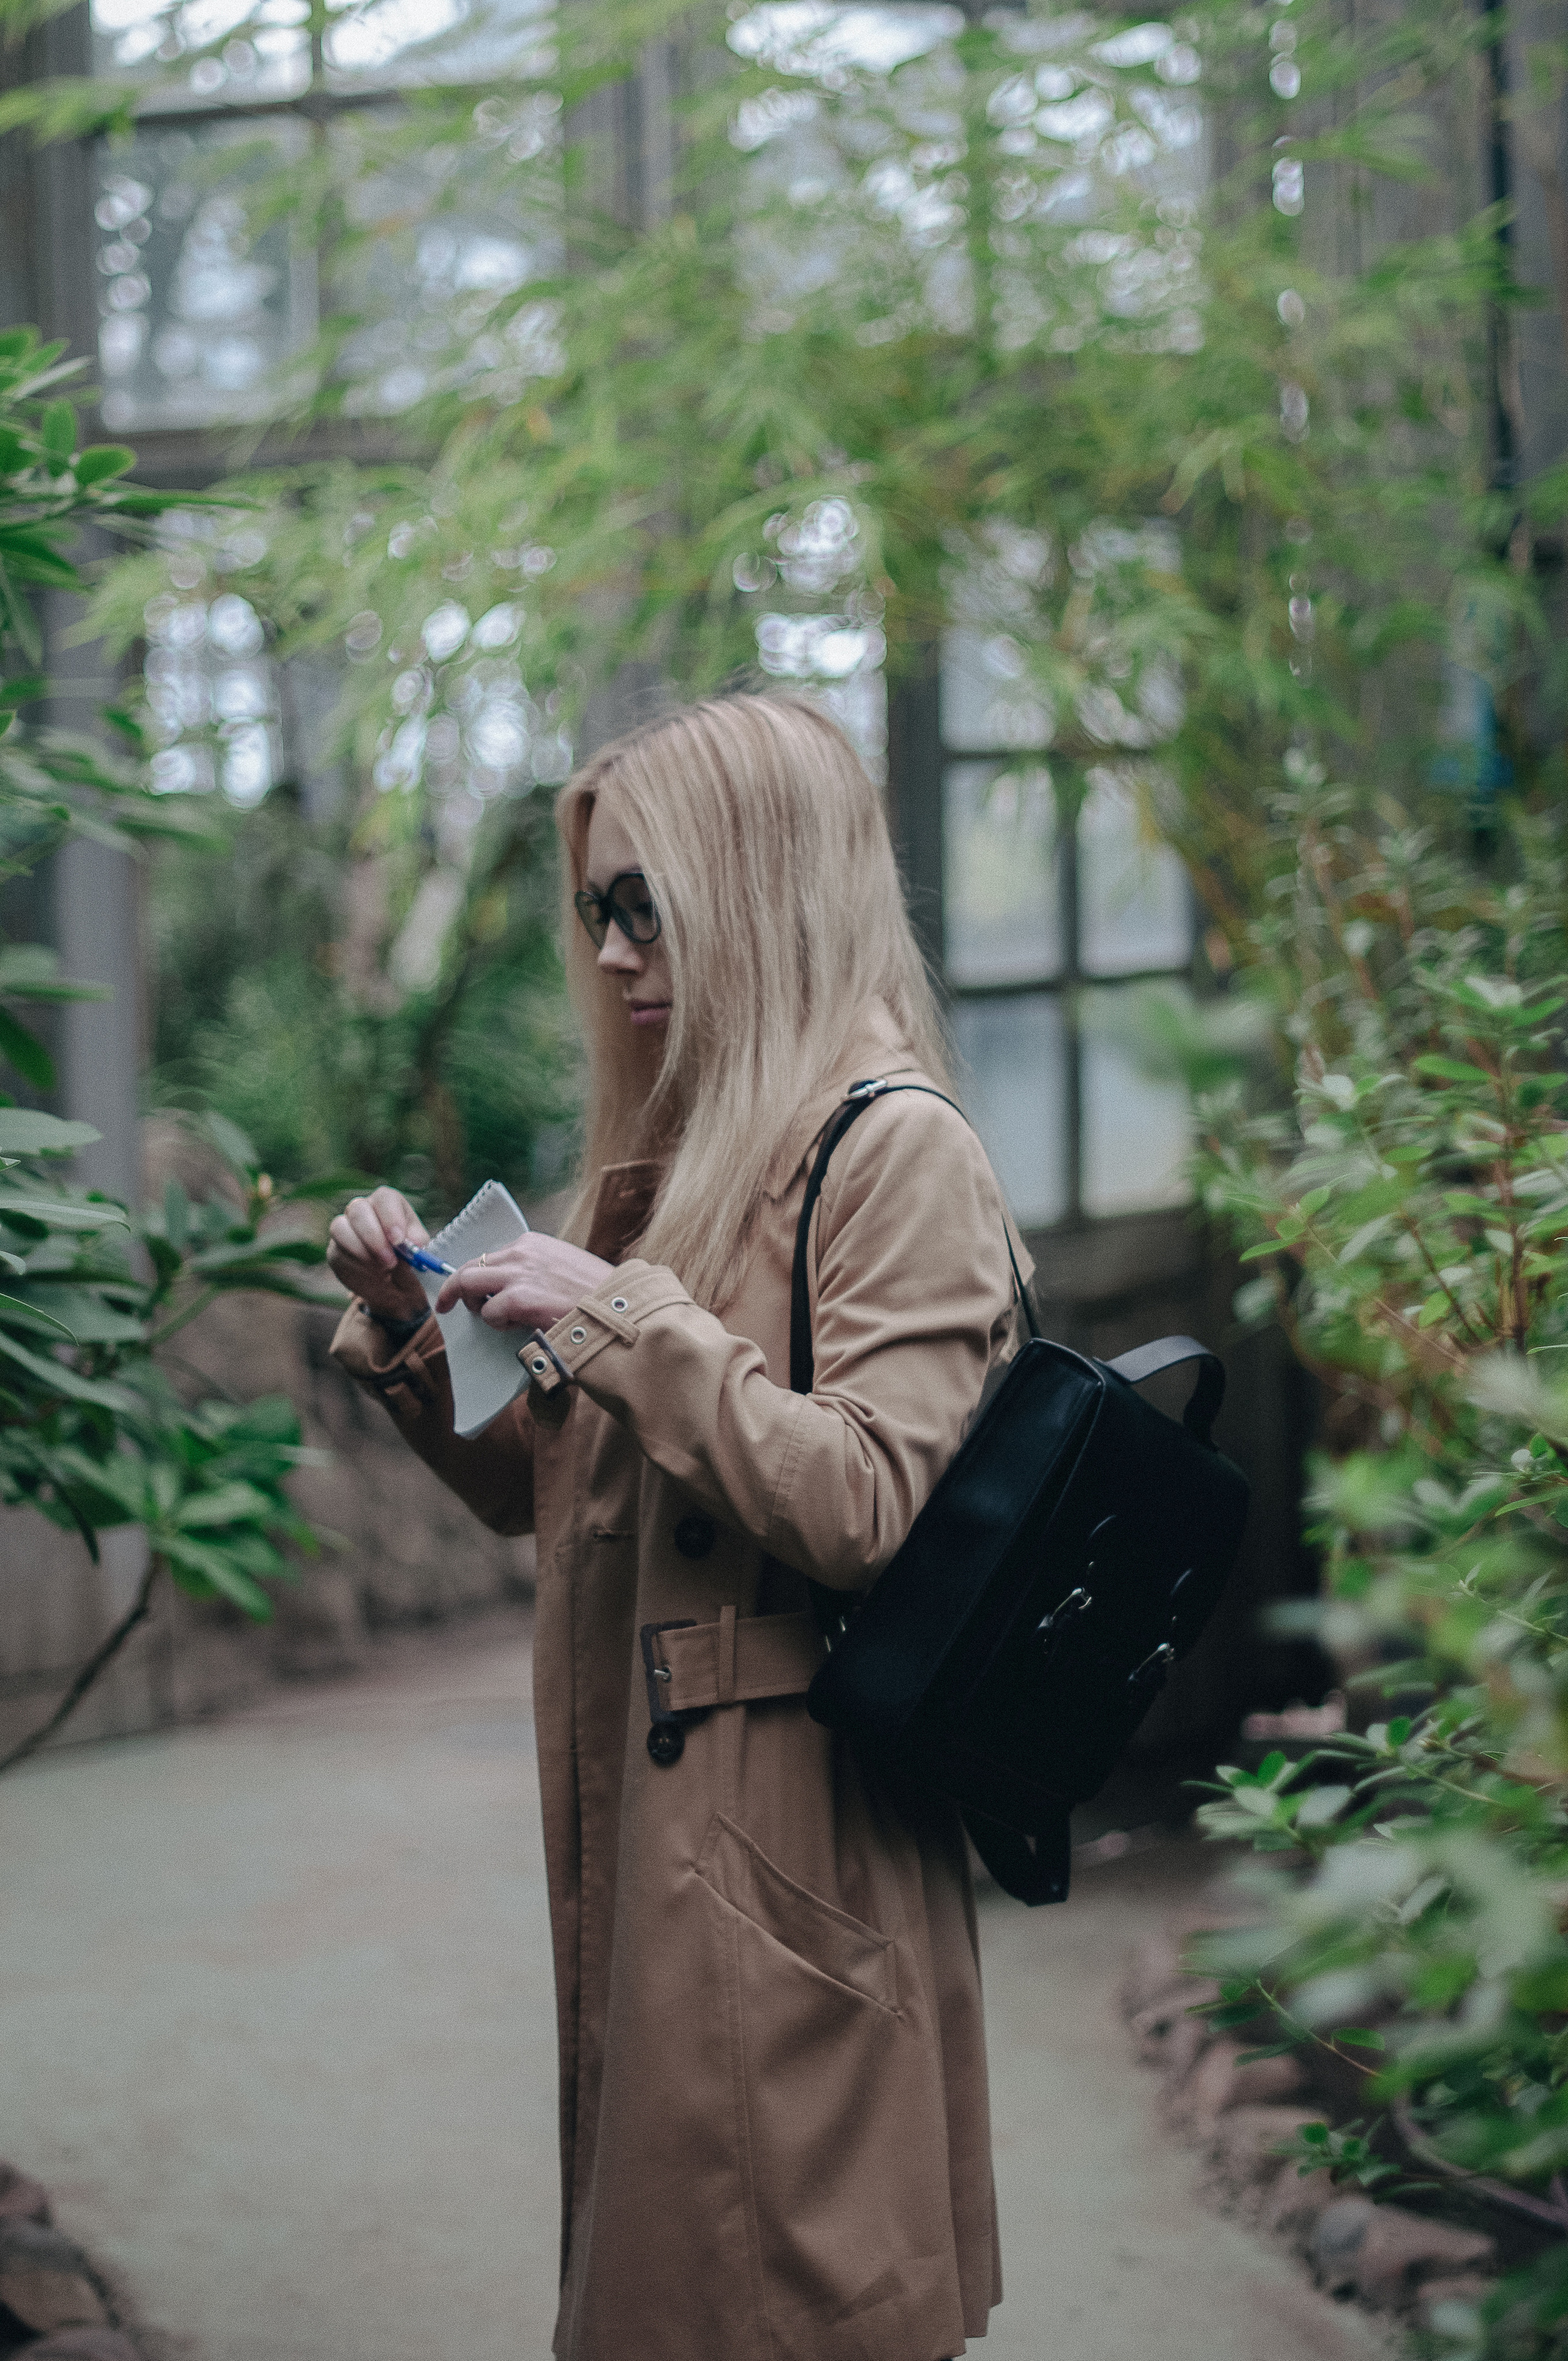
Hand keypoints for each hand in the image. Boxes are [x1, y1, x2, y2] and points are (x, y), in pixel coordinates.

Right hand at [327, 1187, 431, 1322]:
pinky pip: (337, 1253)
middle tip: (390, 1262)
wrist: (393, 1283)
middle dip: (374, 1238)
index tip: (398, 1241)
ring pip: (340, 1228)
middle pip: (358, 1209)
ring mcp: (345, 1227)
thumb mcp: (418, 1253)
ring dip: (362, 1252)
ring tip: (383, 1272)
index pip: (385, 1198)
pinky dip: (356, 1268)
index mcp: (389, 1204)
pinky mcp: (335, 1248)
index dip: (390, 1218)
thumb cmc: (407, 1259)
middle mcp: (364, 1209)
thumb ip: (416, 1246)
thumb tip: (413, 1242)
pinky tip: (372, 1277)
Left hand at [434, 1233, 612, 1332]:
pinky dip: (497, 1324)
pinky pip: (488, 1313)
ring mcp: (518, 1274)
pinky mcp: (519, 1299)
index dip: (475, 1274)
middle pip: (469, 1266)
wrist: (618, 1309)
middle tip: (449, 1306)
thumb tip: (515, 1287)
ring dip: (476, 1306)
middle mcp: (521, 1253)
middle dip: (456, 1288)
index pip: (490, 1255)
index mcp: (533, 1243)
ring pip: (468, 1284)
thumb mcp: (565, 1268)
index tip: (464, 1288)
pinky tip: (520, 1326)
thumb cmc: (598, 1295)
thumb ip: (537, 1270)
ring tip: (498, 1319)